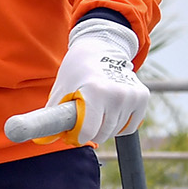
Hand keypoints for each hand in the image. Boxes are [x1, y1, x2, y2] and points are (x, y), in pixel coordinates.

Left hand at [37, 17, 147, 145]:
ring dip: (105, 126)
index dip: (78, 135)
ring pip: (115, 131)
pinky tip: (112, 108)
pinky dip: (120, 124)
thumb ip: (52, 115)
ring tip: (98, 107)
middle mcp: (117, 94)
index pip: (88, 131)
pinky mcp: (143, 97)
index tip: (75, 130)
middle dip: (91, 132)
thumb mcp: (61, 90)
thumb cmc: (77, 71)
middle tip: (85, 116)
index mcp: (95, 91)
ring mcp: (132, 95)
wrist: (100, 48)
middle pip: (102, 134)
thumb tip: (44, 139)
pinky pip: (130, 127)